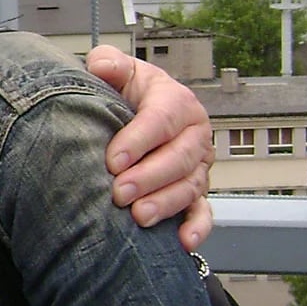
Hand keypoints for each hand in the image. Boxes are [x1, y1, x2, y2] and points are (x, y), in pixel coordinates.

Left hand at [85, 45, 214, 251]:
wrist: (138, 112)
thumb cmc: (130, 93)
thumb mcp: (120, 70)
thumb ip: (110, 63)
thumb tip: (103, 65)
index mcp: (177, 102)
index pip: (162, 120)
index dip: (139, 140)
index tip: (113, 159)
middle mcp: (194, 135)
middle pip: (179, 158)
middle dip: (149, 177)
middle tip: (120, 192)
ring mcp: (198, 166)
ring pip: (190, 187)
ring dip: (167, 203)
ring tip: (140, 216)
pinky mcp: (196, 193)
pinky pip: (204, 212)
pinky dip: (197, 227)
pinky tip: (184, 242)